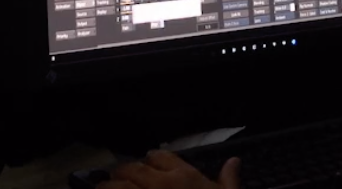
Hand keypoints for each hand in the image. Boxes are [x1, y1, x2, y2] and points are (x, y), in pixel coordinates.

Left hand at [98, 149, 240, 188]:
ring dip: (108, 187)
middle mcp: (161, 185)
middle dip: (123, 173)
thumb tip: (234, 162)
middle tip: (118, 179)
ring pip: (116, 185)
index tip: (146, 167)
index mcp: (185, 178)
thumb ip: (229, 181)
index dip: (151, 160)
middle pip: (132, 168)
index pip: (160, 157)